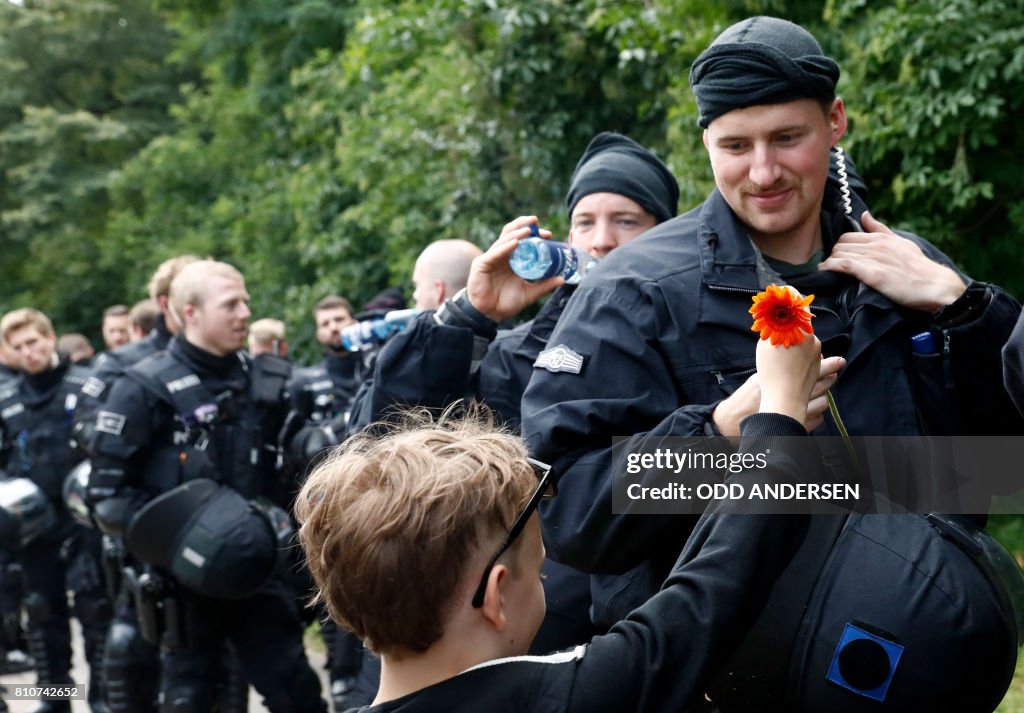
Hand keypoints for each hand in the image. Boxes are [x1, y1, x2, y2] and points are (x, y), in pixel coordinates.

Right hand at [466, 216, 563, 321]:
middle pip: (511, 233)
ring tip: (529, 230)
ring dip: (516, 233)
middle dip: (523, 224)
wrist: (490, 315)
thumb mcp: (529, 293)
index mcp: (511, 259)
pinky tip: (515, 243)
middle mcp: (501, 255)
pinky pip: (494, 253)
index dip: (533, 234)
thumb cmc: (506, 303)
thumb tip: (563, 279)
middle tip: (536, 221)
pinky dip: (505, 247)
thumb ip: (544, 286)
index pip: (522, 240)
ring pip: (503, 240)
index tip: (548, 235)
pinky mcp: (482, 264)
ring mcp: (491, 258)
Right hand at [712, 348, 843, 435]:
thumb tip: (796, 361)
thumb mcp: (758, 379)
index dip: (826, 365)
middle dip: (830, 377)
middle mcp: (790, 396)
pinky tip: (815, 407)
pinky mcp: (798, 426)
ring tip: (824, 388)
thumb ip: (777, 371)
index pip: (810, 370)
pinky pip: (819, 419)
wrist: (736, 420)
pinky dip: (819, 413)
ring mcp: (796, 413)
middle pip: (821, 385)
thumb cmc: (745, 399)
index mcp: (780, 381)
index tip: (834, 360)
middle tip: (834, 371)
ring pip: (823, 402)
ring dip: (825, 394)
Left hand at [819, 211, 965, 311]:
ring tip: (827, 271)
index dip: (840, 247)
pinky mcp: (872, 273)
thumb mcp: (901, 242)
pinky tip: (825, 271)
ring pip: (839, 254)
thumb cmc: (919, 267)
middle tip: (832, 266)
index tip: (838, 256)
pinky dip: (831, 267)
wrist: (935, 285)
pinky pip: (844, 265)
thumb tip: (864, 215)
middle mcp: (876, 245)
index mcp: (881, 237)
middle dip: (833, 255)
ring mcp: (874, 258)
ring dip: (830, 262)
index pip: (848, 236)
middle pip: (840, 244)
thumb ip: (881, 229)